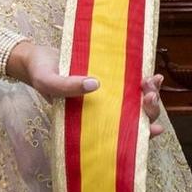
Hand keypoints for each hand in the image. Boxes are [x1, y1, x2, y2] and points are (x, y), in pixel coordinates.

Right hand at [8, 46, 170, 137]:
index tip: (153, 129)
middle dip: (150, 109)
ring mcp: (109, 94)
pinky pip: (133, 82)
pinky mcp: (112, 77)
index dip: (141, 134)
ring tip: (153, 81)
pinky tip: (154, 74)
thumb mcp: (49, 82)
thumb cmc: (41, 74)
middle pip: (136, 118)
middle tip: (150, 95)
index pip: (120, 134)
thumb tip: (95, 84)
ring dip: (151, 93)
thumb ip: (66, 86)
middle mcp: (104, 111)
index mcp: (91, 121)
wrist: (37, 57)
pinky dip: (146, 81)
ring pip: (138, 101)